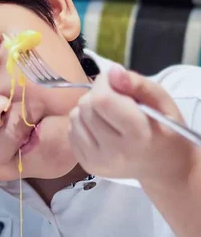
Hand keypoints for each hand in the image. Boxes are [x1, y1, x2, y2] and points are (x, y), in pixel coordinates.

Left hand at [68, 65, 194, 183]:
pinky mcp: (86, 165)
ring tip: (109, 115)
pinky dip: (83, 123)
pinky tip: (101, 128)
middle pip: (86, 107)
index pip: (102, 100)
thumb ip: (138, 84)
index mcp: (138, 136)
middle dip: (97, 95)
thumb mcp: (162, 102)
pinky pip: (71, 131)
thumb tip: (111, 71)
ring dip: (88, 109)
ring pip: (74, 117)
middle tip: (115, 99)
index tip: (114, 81)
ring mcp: (97, 161)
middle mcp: (114, 153)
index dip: (103, 83)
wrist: (162, 165)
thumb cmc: (165, 129)